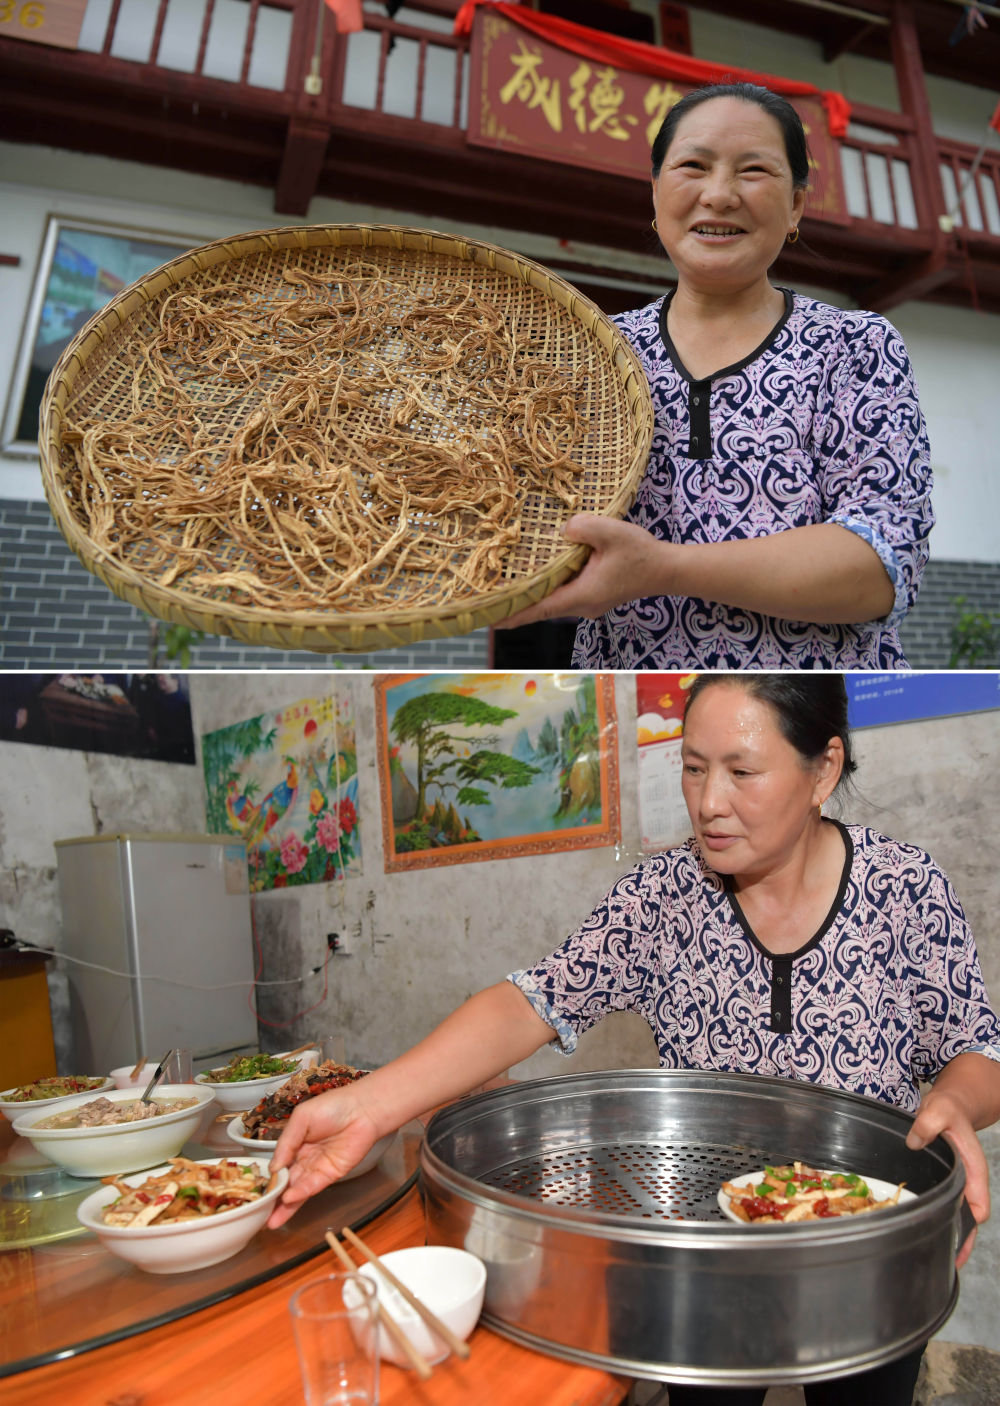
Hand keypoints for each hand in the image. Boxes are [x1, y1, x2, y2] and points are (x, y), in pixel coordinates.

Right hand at [266, 1086, 383, 1228]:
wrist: (363, 1109)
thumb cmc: (333, 1106)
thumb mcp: (302, 1118)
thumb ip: (286, 1142)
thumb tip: (273, 1167)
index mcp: (295, 1143)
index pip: (278, 1165)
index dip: (268, 1178)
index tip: (254, 1191)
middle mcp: (304, 1158)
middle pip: (286, 1182)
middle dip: (273, 1198)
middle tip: (257, 1214)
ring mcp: (317, 1168)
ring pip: (297, 1189)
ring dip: (284, 1205)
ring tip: (269, 1221)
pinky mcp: (331, 1174)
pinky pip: (312, 1186)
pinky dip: (300, 1194)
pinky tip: (288, 1199)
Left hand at [497, 513, 668, 628]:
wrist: (667, 569)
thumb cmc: (641, 554)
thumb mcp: (612, 532)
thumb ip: (584, 527)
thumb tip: (564, 529)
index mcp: (582, 595)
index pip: (540, 609)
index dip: (514, 614)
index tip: (490, 618)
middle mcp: (582, 605)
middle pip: (542, 608)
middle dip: (516, 604)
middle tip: (488, 599)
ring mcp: (588, 603)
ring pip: (553, 601)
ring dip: (532, 596)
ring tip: (506, 587)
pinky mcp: (594, 596)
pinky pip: (564, 594)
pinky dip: (548, 589)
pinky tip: (537, 577)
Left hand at [906, 1086, 988, 1267]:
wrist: (950, 1107)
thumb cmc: (949, 1110)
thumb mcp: (939, 1110)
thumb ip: (928, 1123)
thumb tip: (914, 1141)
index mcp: (973, 1168)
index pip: (979, 1203)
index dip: (971, 1223)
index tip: (960, 1240)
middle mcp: (968, 1181)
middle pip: (970, 1217)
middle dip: (963, 1240)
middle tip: (951, 1262)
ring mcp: (958, 1183)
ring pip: (958, 1214)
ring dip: (952, 1234)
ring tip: (939, 1257)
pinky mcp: (946, 1182)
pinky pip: (946, 1204)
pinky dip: (941, 1219)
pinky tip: (927, 1230)